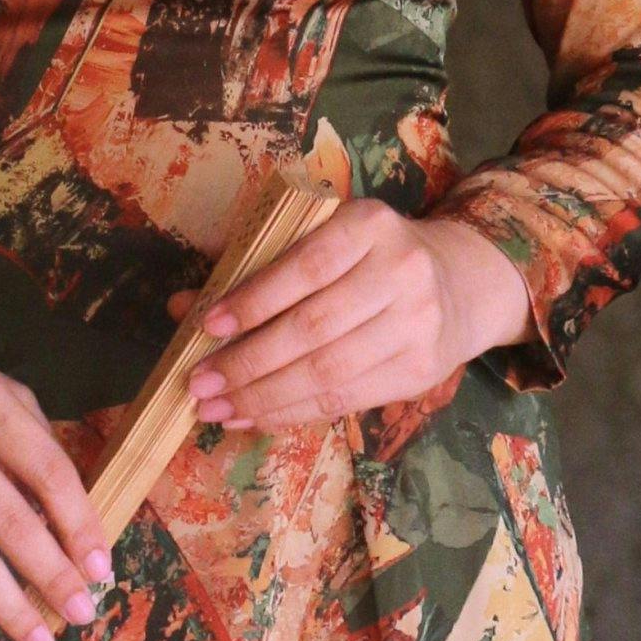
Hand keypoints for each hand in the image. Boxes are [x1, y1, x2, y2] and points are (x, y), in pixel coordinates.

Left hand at [182, 207, 532, 430]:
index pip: (306, 266)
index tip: (209, 326)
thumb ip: (257, 267)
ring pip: (326, 373)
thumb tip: (183, 307)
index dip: (256, 299)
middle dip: (248, 362)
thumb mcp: (324, 240)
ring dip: (262, 398)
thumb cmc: (369, 258)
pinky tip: (254, 416)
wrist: (457, 284)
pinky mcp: (419, 372)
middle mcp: (400, 271)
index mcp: (371, 224)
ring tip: (216, 408)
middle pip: (312, 329)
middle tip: (198, 383)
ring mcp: (415, 326)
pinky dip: (291, 413)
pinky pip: (343, 400)